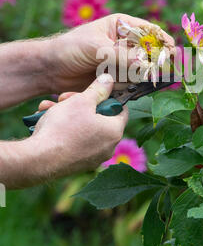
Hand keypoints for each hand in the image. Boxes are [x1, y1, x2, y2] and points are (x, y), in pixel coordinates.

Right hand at [13, 74, 127, 186]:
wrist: (39, 159)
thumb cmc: (63, 128)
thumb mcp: (81, 101)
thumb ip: (98, 90)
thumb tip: (109, 80)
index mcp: (114, 131)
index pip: (120, 109)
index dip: (107, 97)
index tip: (94, 92)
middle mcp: (108, 147)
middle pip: (99, 118)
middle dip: (81, 105)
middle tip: (65, 98)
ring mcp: (93, 158)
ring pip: (84, 129)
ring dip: (68, 115)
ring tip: (50, 108)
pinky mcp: (78, 165)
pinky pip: (75, 142)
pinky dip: (64, 131)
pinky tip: (47, 123)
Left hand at [47, 14, 174, 93]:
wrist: (50, 69)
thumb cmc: (70, 48)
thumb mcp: (95, 47)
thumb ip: (120, 55)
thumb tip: (144, 64)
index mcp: (122, 26)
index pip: (149, 31)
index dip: (162, 41)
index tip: (171, 52)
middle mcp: (125, 44)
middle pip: (149, 54)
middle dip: (150, 64)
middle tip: (151, 72)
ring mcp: (121, 62)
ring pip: (140, 72)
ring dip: (131, 77)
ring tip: (111, 76)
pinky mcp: (116, 79)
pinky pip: (128, 84)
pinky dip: (121, 87)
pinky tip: (107, 83)